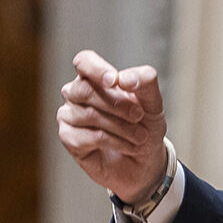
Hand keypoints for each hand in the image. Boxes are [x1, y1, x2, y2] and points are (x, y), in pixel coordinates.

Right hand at [57, 50, 169, 203]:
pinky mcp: (68, 138)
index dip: (97, 69)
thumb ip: (144, 82)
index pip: (85, 61)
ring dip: (121, 126)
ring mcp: (69, 115)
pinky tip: (128, 146)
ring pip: (88, 114)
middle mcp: (77, 93)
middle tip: (139, 116)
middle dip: (117, 104)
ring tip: (140, 136)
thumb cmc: (144, 126)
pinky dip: (114, 141)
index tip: (114, 80)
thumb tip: (124, 78)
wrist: (145, 160)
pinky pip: (88, 136)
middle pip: (85, 89)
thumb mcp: (153, 102)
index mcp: (95, 77)